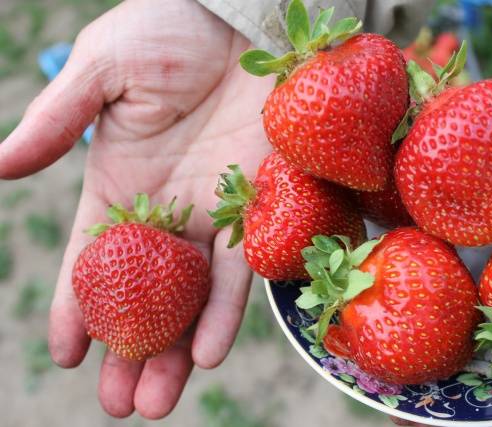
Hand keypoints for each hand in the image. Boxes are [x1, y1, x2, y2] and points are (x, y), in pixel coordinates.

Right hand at [0, 0, 271, 418]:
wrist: (241, 21)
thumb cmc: (167, 33)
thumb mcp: (100, 70)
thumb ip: (58, 120)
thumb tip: (0, 166)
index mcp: (119, 183)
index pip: (93, 258)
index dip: (77, 307)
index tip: (67, 354)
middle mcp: (165, 209)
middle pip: (142, 293)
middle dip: (129, 346)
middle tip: (119, 403)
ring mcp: (212, 212)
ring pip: (188, 296)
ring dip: (173, 349)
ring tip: (157, 402)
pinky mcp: (258, 206)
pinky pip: (240, 268)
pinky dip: (223, 310)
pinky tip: (206, 352)